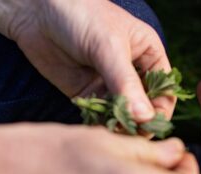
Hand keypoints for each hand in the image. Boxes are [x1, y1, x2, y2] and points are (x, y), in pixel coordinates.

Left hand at [0, 0, 173, 122]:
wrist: (35, 11)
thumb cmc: (81, 15)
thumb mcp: (108, 47)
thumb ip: (126, 83)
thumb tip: (145, 118)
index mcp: (149, 56)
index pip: (165, 91)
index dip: (160, 111)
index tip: (150, 127)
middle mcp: (132, 73)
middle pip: (145, 108)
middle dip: (140, 123)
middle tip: (130, 135)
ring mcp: (109, 85)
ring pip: (124, 115)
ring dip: (120, 126)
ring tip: (112, 133)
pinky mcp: (88, 94)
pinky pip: (100, 116)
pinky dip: (100, 124)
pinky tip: (97, 128)